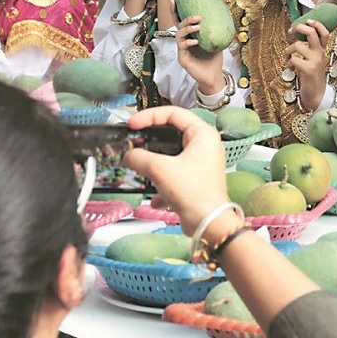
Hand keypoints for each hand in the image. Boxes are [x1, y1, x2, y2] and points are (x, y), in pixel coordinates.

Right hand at [122, 106, 228, 234]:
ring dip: (154, 164)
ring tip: (141, 169)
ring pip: (171, 155)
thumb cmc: (193, 192)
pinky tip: (156, 198)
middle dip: (150, 141)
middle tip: (134, 143)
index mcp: (202, 134)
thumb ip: (139, 158)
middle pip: (171, 133)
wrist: (209, 224)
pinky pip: (174, 174)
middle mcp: (204, 145)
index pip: (173, 113)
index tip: (132, 125)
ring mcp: (201, 163)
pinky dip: (162, 183)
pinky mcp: (196, 180)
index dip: (149, 116)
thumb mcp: (159, 169)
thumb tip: (127, 156)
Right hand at [175, 14, 225, 94]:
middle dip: (186, 19)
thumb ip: (215, 30)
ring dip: (187, 29)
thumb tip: (223, 15)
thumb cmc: (214, 59)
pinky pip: (181, 47)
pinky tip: (196, 41)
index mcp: (190, 36)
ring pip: (179, 35)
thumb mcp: (216, 41)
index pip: (181, 21)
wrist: (214, 76)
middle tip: (197, 17)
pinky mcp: (182, 59)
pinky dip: (188, 42)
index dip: (176, 11)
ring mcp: (182, 50)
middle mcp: (184, 42)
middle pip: (179, 26)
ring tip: (197, 27)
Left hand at [283, 20, 329, 111]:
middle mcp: (320, 54)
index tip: (307, 21)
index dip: (316, 24)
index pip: (324, 32)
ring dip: (288, 50)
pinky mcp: (308, 70)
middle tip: (291, 31)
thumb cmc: (312, 78)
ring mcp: (315, 61)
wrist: (318, 96)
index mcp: (322, 51)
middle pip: (311, 33)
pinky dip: (288, 63)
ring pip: (297, 46)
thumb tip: (297, 38)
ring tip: (288, 58)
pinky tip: (290, 68)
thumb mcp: (313, 61)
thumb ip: (309, 51)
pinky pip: (294, 59)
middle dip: (299, 27)